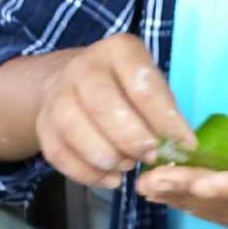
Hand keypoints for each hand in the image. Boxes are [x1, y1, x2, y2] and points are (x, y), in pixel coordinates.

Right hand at [35, 35, 194, 190]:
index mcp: (118, 50)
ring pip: (75, 129)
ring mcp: (57, 94)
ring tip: (127, 166)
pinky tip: (110, 178)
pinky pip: (59, 153)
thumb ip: (163, 109)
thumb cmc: (124, 86)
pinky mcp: (42, 123)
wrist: (72, 81)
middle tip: (150, 157)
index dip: (165, 120)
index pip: (142, 86)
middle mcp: (83, 66)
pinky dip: (87, 173)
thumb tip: (181, 146)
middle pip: (103, 106)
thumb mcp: (149, 82)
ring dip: (107, 157)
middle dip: (132, 139)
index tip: (184, 145)